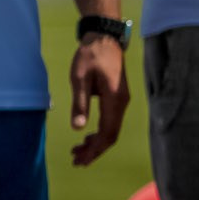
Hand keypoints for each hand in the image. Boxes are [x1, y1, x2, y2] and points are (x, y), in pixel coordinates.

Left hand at [68, 34, 128, 165]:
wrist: (104, 39)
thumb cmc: (90, 55)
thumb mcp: (79, 78)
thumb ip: (80, 103)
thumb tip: (78, 128)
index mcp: (115, 100)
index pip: (107, 133)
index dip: (95, 149)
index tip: (81, 159)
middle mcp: (122, 104)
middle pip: (111, 136)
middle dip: (95, 150)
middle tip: (76, 160)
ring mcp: (121, 102)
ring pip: (111, 129)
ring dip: (96, 142)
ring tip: (78, 151)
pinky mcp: (117, 98)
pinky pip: (111, 121)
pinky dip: (99, 131)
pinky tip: (87, 135)